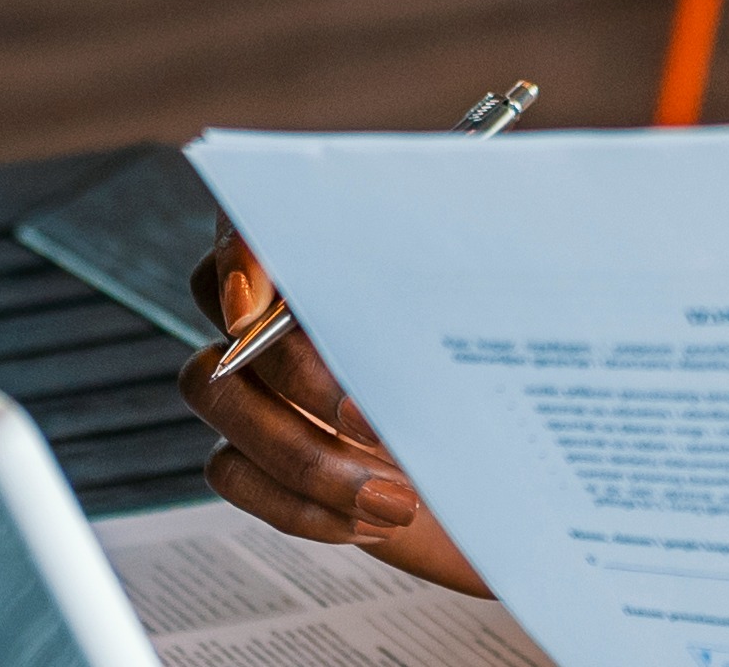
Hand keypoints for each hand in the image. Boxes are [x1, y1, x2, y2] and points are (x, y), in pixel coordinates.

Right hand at [180, 246, 491, 598]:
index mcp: (334, 247)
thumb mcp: (503, 314)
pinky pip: (232, 472)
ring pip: (215, 396)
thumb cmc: (503, 377)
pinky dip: (301, 503)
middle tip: (370, 420)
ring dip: (306, 456)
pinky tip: (371, 515)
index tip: (256, 304)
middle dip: (301, 377)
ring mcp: (257, 378)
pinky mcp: (254, 449)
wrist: (513, 471)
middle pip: (234, 318)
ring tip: (395, 495)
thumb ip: (461, 282)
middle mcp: (279, 305)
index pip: (252, 214)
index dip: (237, 251)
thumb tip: (422, 272)